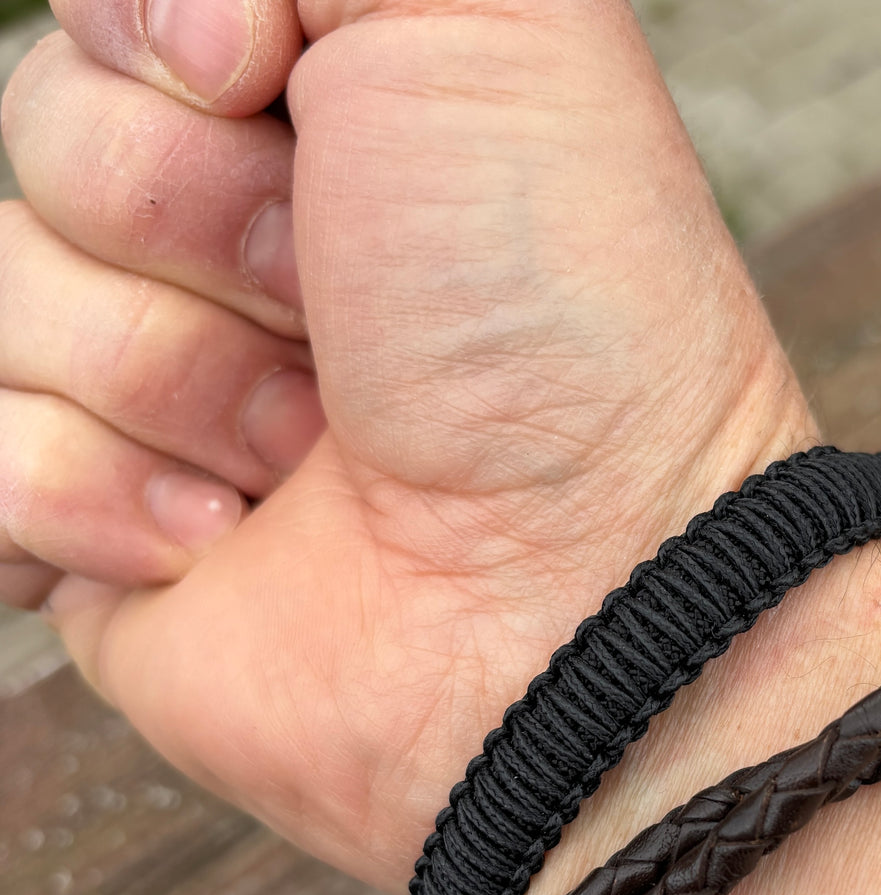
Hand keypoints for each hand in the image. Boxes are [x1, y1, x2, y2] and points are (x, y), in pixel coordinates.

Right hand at [0, 0, 817, 890]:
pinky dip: (91, 496)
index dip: (157, 35)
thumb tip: (180, 13)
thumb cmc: (562, 319)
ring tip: (311, 452)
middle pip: (43, 137)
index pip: (118, 21)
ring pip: (7, 295)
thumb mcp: (495, 20)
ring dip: (168, 371)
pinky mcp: (114, 539)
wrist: (570, 595)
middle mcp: (248, 255)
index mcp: (328, 121)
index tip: (256, 84)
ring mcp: (173, 402)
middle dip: (188, 217)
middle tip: (333, 315)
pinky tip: (218, 539)